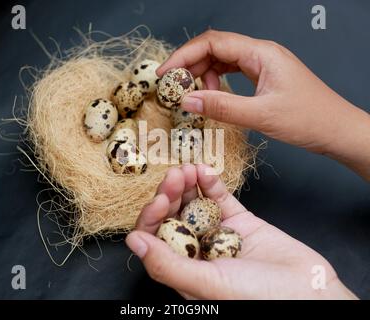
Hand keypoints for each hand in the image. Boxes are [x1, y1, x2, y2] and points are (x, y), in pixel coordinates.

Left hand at [126, 164, 356, 298]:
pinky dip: (211, 183)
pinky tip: (205, 171)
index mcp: (184, 269)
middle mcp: (197, 250)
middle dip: (170, 193)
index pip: (155, 238)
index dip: (152, 217)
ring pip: (194, 203)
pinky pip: (220, 198)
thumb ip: (168, 265)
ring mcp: (218, 233)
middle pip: (173, 216)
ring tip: (189, 169)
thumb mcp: (209, 284)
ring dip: (188, 184)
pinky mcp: (239, 221)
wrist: (311, 292)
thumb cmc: (261, 299)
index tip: (159, 200)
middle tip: (175, 176)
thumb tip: (133, 242)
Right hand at [157, 30, 369, 179]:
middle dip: (190, 64)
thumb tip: (187, 100)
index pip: (213, 43)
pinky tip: (212, 93)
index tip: (165, 74)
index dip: (184, 56)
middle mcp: (261, 53)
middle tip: (173, 87)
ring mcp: (263, 64)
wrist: (337, 130)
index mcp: (262, 53)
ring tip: (192, 94)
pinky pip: (232, 71)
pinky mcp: (263, 77)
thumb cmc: (308, 119)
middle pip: (215, 47)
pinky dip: (217, 81)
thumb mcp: (261, 115)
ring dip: (203, 73)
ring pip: (223, 59)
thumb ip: (222, 106)